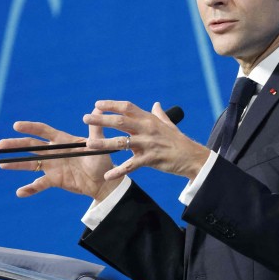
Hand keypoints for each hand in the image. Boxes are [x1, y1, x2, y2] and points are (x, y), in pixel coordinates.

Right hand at [0, 112, 119, 199]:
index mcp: (63, 140)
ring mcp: (52, 166)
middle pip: (32, 146)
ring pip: (31, 164)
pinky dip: (30, 188)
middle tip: (1, 144)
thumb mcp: (98, 144)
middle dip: (16, 145)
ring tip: (2, 164)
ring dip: (17, 164)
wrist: (103, 181)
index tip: (16, 126)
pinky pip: (40, 184)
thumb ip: (95, 129)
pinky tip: (20, 192)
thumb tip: (97, 107)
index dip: (30, 127)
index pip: (43, 131)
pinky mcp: (54, 180)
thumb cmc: (101, 159)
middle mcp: (54, 152)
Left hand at [83, 101, 209, 180]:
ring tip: (88, 145)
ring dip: (104, 144)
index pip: (127, 108)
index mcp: (149, 119)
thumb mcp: (169, 125)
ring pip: (122, 143)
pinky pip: (131, 165)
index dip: (112, 105)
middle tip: (86, 119)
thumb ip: (159, 114)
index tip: (97, 104)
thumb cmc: (179, 140)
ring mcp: (148, 144)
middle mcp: (147, 129)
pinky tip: (108, 175)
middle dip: (101, 120)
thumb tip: (156, 104)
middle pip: (120, 122)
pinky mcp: (150, 159)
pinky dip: (119, 171)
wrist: (192, 157)